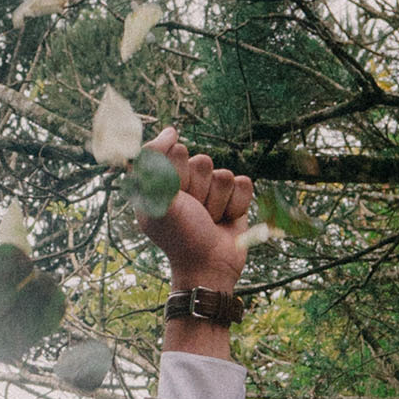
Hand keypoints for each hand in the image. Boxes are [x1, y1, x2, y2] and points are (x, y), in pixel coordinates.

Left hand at [132, 128, 252, 295]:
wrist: (209, 267)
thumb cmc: (180, 237)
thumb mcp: (159, 201)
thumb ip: (156, 164)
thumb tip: (172, 131)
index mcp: (163, 179)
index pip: (174, 151)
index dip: (177, 174)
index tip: (174, 195)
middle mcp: (186, 181)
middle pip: (202, 161)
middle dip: (199, 190)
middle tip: (193, 213)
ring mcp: (211, 189)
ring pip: (223, 174)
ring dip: (217, 202)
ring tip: (209, 220)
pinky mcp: (234, 197)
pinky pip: (243, 183)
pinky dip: (236, 205)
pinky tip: (226, 221)